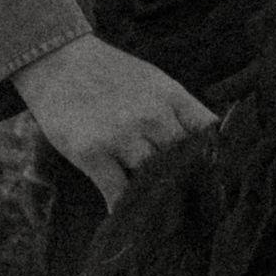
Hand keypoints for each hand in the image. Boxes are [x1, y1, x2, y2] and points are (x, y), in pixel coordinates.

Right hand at [14, 34, 216, 210]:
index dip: (213, 154)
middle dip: (183, 178)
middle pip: (182, 159)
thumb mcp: (154, 80)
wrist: (62, 62)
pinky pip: (117, 191)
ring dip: (153, 193)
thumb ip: (177, 108)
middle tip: (184, 198)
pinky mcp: (92, 153)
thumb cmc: (112, 73)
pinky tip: (126, 213)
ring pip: (152, 177)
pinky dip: (124, 206)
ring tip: (155, 208)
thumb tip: (205, 139)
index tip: (213, 171)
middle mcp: (151, 115)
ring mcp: (121, 135)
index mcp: (170, 95)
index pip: (207, 130)